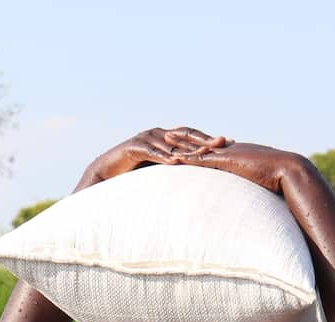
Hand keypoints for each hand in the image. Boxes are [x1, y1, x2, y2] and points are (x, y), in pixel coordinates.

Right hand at [75, 127, 232, 190]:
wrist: (107, 172)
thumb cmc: (134, 172)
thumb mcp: (159, 168)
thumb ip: (176, 166)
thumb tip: (197, 175)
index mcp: (165, 136)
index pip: (191, 135)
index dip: (208, 138)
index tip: (227, 143)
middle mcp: (158, 133)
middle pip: (185, 134)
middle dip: (204, 139)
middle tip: (221, 143)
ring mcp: (145, 137)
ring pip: (170, 142)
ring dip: (187, 148)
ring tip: (203, 154)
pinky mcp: (134, 146)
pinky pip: (151, 151)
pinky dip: (163, 156)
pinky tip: (175, 162)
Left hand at [171, 141, 304, 194]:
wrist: (289, 170)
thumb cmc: (282, 177)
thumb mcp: (265, 177)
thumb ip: (258, 180)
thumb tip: (260, 188)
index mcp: (238, 152)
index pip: (215, 145)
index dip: (201, 142)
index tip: (190, 138)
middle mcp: (231, 149)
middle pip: (202, 140)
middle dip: (185, 136)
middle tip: (168, 131)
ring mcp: (228, 153)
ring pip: (199, 146)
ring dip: (180, 142)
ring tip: (164, 137)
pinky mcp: (227, 161)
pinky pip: (202, 159)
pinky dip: (187, 157)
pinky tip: (174, 157)